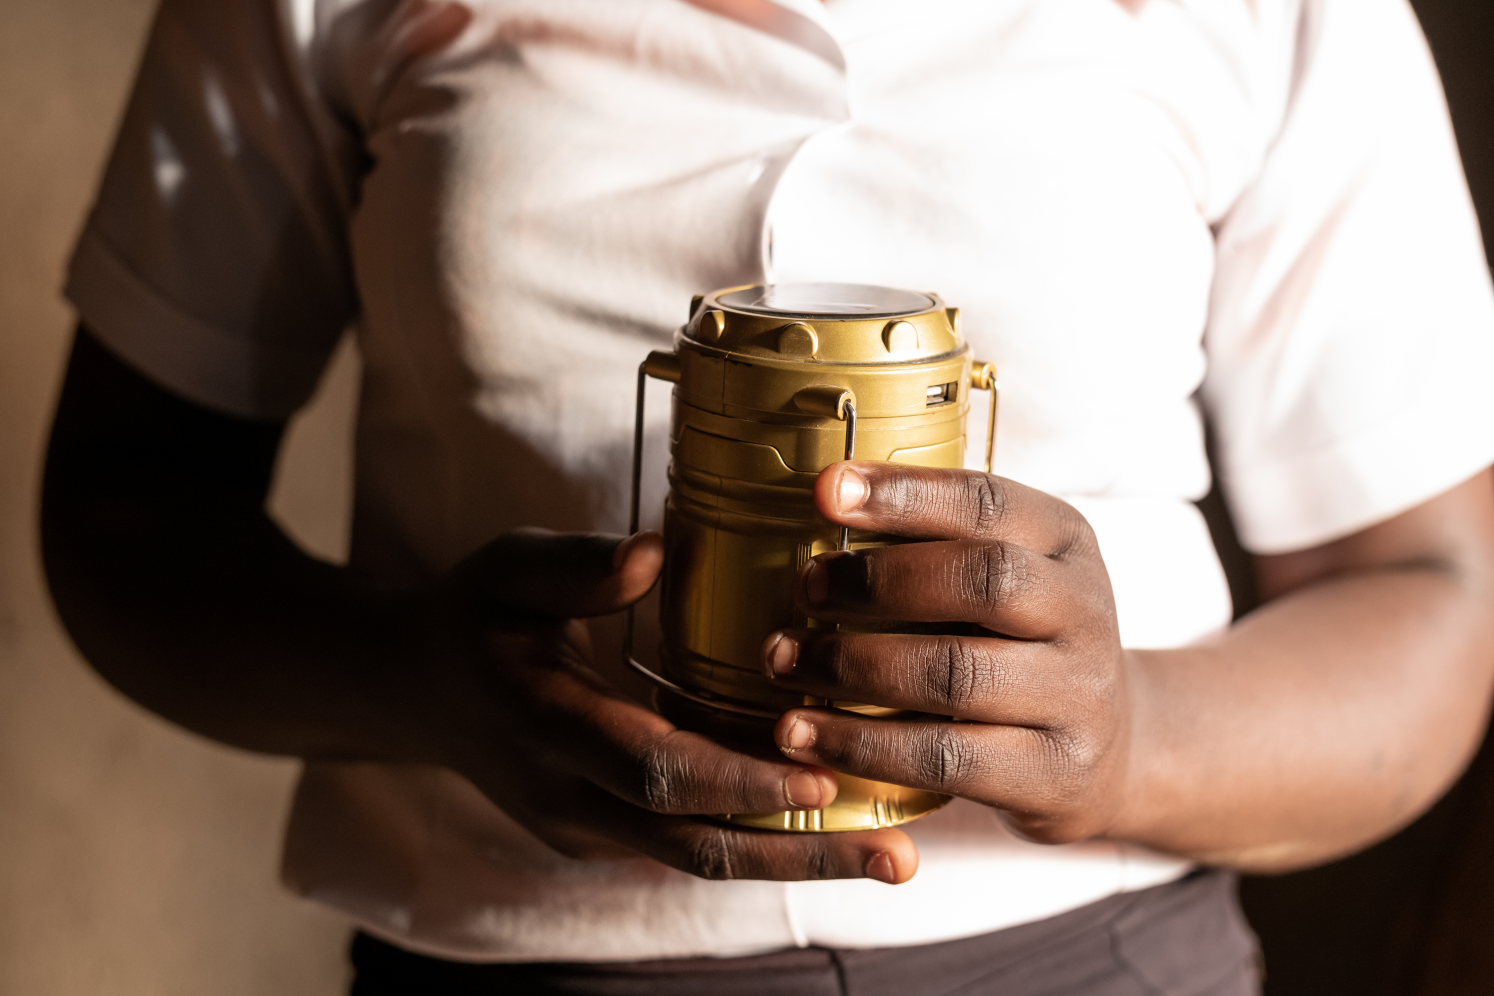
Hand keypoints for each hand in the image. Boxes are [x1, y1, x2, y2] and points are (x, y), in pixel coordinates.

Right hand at [394, 530, 919, 882]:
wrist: (417, 690)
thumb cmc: (474, 617)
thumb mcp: (506, 568)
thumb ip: (574, 565)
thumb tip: (652, 551)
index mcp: (547, 724)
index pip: (653, 768)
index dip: (737, 777)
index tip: (819, 777)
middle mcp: (567, 796)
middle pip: (694, 842)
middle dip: (798, 850)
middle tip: (894, 857)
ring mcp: (584, 826)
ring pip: (700, 858)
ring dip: (794, 863)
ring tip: (887, 860)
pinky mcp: (602, 831)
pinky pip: (689, 844)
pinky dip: (761, 841)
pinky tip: (833, 827)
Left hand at [761, 463, 1132, 843]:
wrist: (1109, 751)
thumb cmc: (1018, 643)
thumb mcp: (1004, 576)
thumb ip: (934, 542)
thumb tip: (818, 501)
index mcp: (1065, 541)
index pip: (988, 502)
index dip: (905, 494)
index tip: (825, 489)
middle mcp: (1083, 611)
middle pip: (982, 581)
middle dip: (877, 582)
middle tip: (803, 588)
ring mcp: (1077, 698)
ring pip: (955, 674)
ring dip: (852, 666)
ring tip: (781, 661)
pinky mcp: (1052, 775)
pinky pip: (944, 758)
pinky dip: (861, 745)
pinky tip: (803, 733)